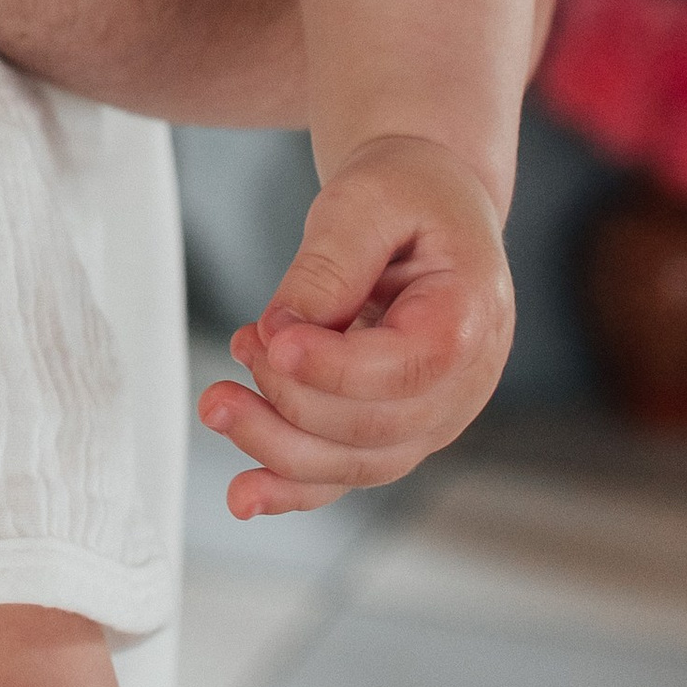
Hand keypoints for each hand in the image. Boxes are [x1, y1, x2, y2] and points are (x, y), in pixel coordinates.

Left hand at [198, 135, 514, 515]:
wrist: (430, 201)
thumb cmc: (407, 193)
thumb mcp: (369, 197)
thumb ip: (332, 259)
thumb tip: (284, 329)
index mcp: (469, 319)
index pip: (401, 370)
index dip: (330, 366)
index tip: (270, 336)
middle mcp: (462, 386)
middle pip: (373, 429)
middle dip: (290, 405)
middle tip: (235, 356)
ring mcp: (431, 417)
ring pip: (355, 463)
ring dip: (278, 448)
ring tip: (217, 406)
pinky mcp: (396, 428)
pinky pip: (347, 471)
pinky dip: (294, 488)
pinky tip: (244, 494)